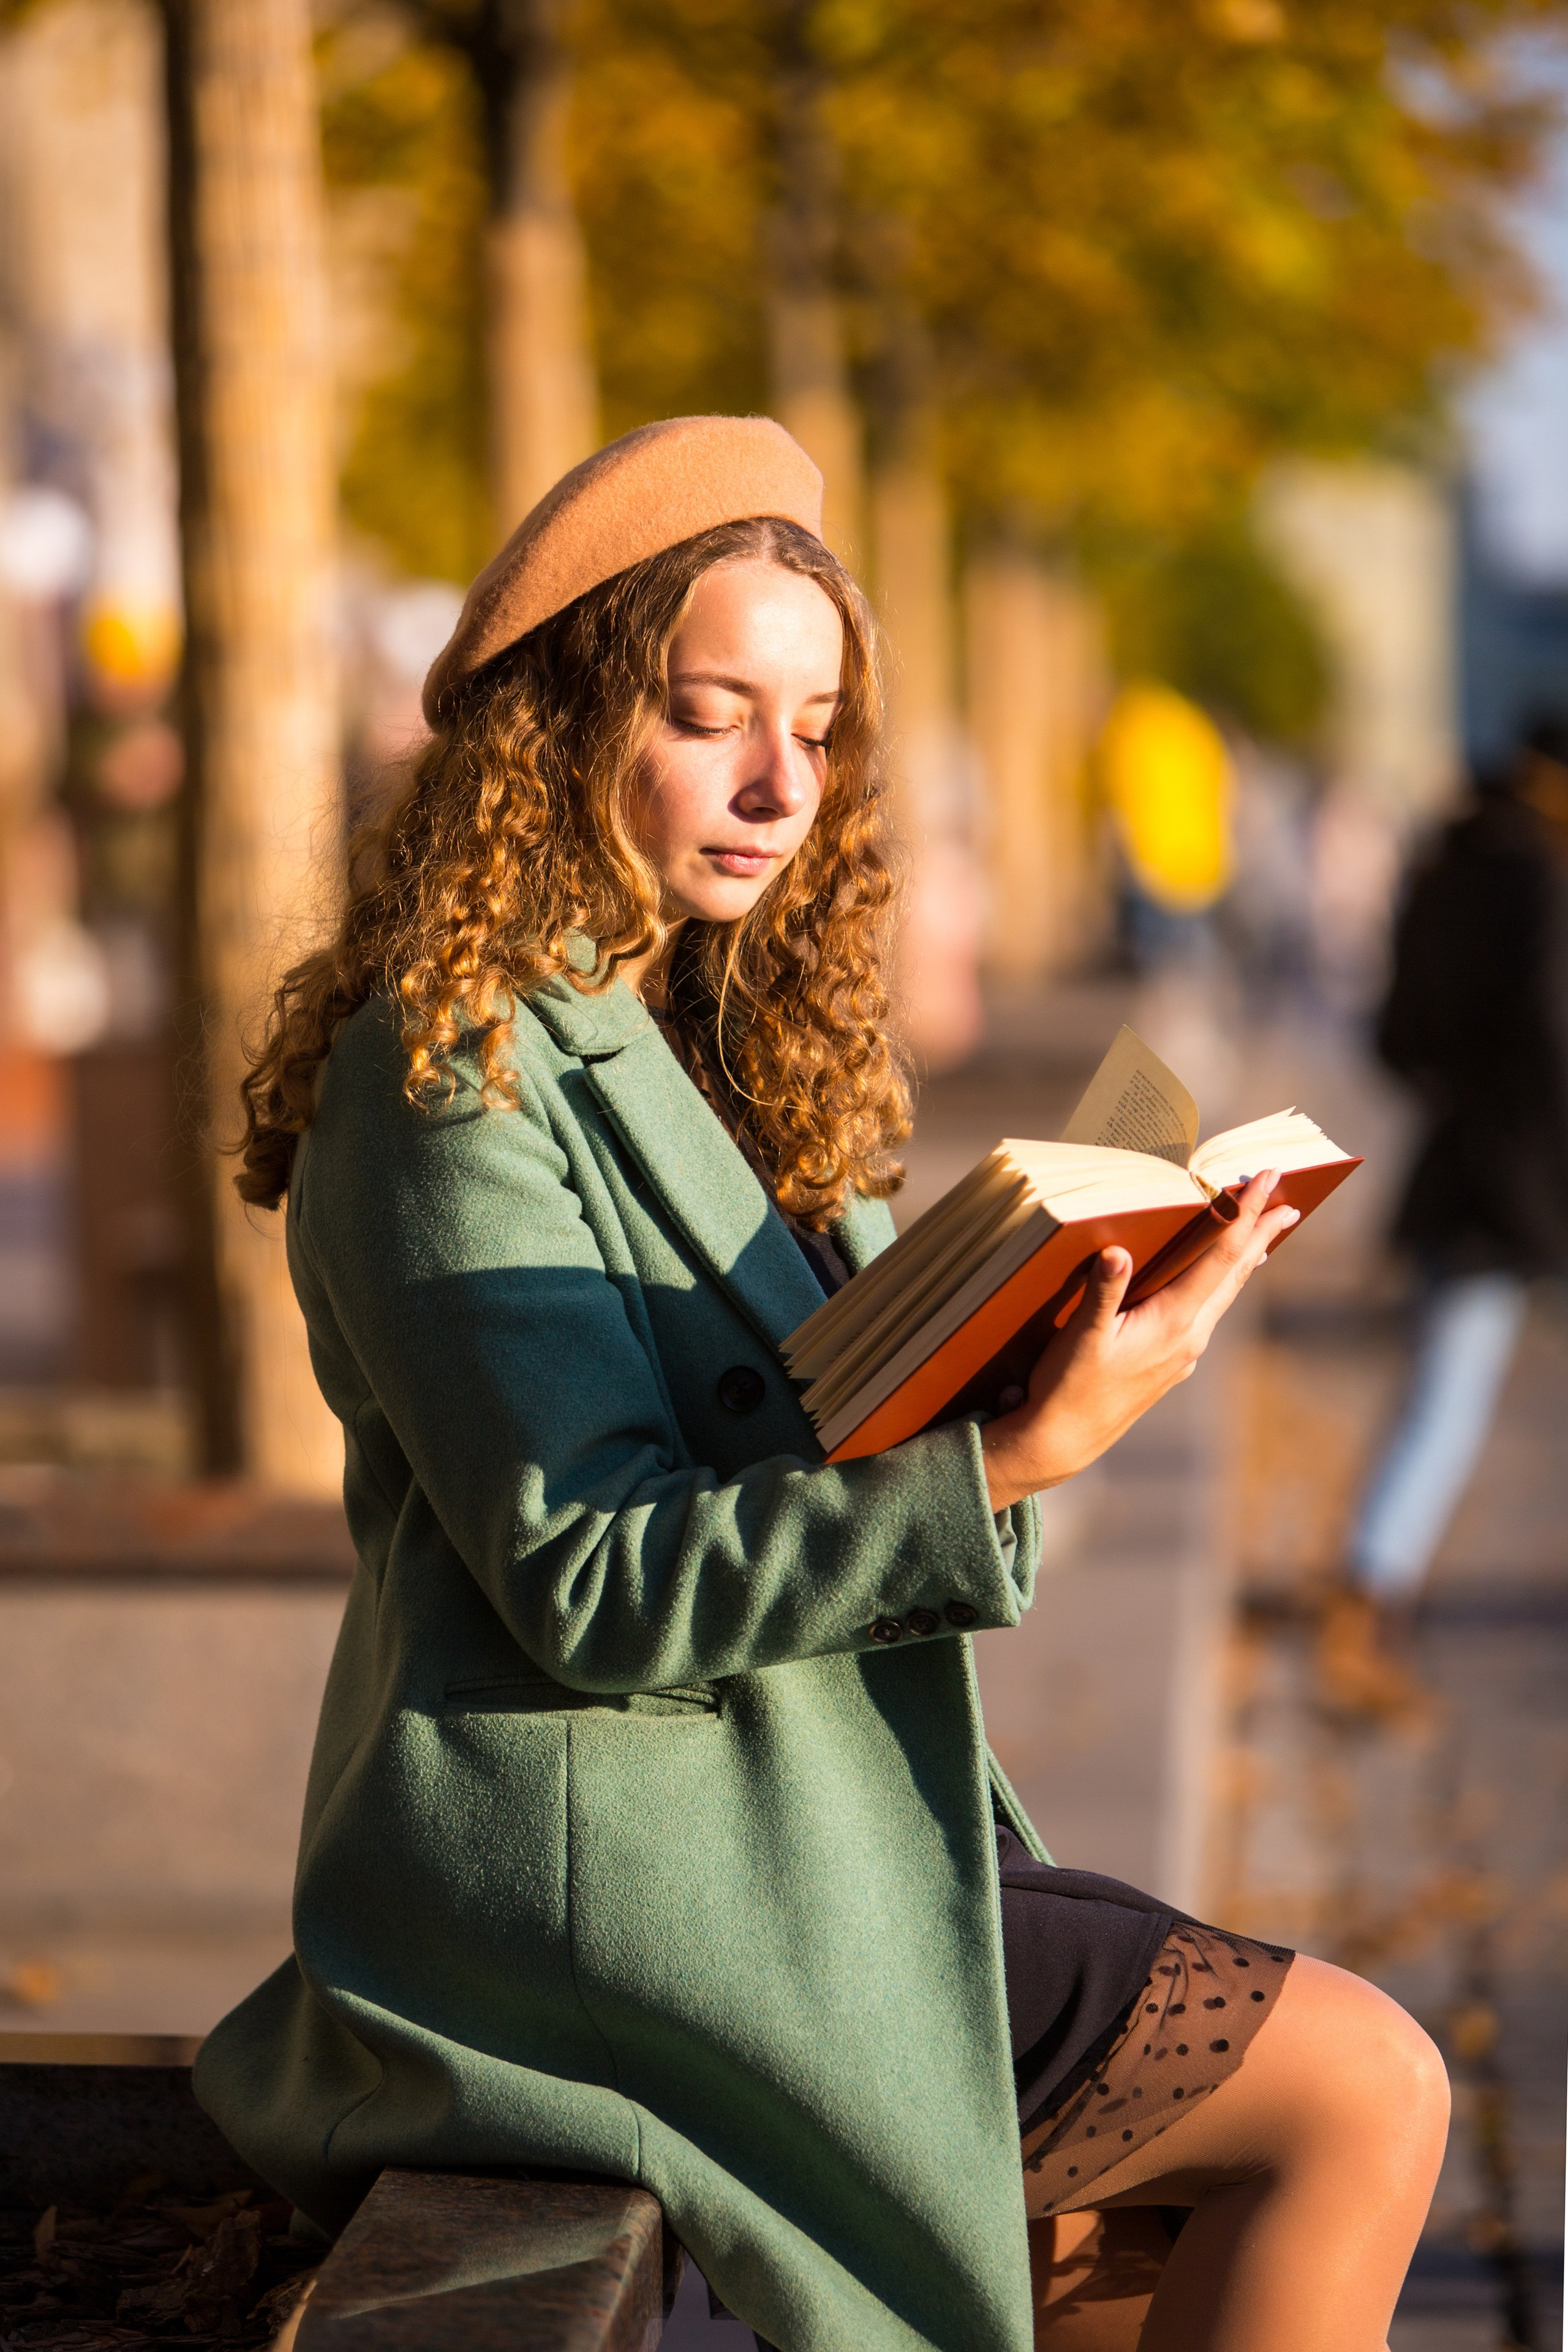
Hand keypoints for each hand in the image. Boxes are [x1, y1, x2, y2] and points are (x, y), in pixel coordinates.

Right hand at [982, 1169, 1299, 1512]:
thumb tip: (1117, 1251)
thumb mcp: (1082, 1335)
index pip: (1222, 1257)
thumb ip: (1103, 1291)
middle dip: (1261, 1234)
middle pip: (1235, 1274)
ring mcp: (1185, 1352)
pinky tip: (1218, 1282)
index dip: (1246, 1215)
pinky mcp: (1172, 1362)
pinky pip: (1208, 1311)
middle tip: (1289, 1203)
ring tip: (1265, 1235)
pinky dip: (1221, 1285)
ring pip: (1224, 1294)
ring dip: (1245, 1260)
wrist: (1064, 1440)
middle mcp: (1190, 1336)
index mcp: (1175, 1321)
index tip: (1266, 1180)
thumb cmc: (1069, 1387)